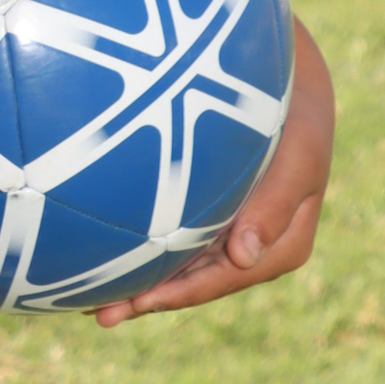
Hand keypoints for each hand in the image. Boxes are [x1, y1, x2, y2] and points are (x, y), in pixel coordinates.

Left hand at [94, 19, 333, 328]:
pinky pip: (172, 233)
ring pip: (181, 263)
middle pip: (199, 280)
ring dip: (139, 281)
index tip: (144, 301)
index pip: (231, 276)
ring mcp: (230, 223)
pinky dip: (140, 245)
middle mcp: (253, 239)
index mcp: (284, 240)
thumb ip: (275, 202)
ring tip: (86, 300)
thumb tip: (243, 257)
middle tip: (99, 315)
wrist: (285, 68)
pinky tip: (96, 251)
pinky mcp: (208, 204)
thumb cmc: (294, 109)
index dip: (187, 293)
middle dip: (151, 299)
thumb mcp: (298, 150)